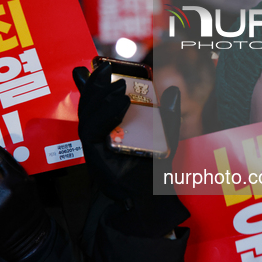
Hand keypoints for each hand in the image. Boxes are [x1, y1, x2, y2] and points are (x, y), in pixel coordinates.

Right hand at [73, 62, 188, 237]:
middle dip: (93, 83)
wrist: (152, 196)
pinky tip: (120, 102)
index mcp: (110, 129)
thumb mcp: (165, 135)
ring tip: (117, 83)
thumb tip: (172, 89)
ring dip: (100, 96)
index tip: (100, 65)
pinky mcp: (94, 155)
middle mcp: (99, 136)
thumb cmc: (155, 168)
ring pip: (88, 115)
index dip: (95, 83)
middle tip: (101, 67)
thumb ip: (167, 113)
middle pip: (89, 105)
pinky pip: (93, 130)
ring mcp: (95, 146)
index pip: (97, 103)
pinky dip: (105, 114)